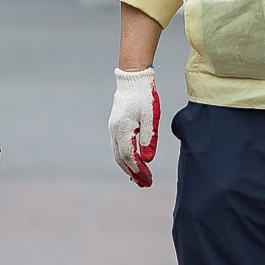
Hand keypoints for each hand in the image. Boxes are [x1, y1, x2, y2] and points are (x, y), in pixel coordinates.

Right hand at [110, 66, 158, 186]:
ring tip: (139, 178)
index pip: (130, 156)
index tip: (148, 180)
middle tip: (144, 184)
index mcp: (123, 130)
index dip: (139, 170)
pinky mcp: (116, 127)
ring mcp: (114, 129)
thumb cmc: (144, 96)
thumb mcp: (151, 117)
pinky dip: (125, 158)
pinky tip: (134, 163)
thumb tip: (147, 159)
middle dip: (133, 173)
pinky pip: (119, 147)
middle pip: (122, 159)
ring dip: (129, 167)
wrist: (132, 79)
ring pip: (118, 154)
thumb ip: (149, 138)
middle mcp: (115, 131)